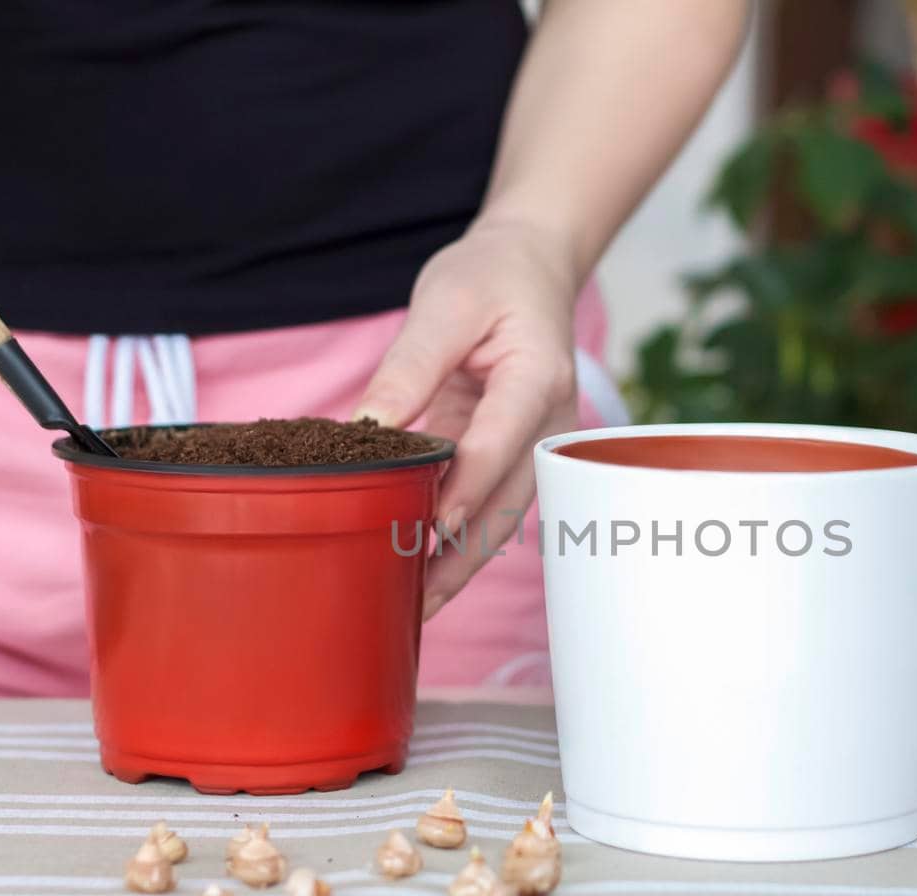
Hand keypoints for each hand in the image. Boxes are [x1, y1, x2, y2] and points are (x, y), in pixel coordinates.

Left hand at [356, 217, 580, 619]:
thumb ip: (409, 368)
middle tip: (418, 600)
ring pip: (504, 516)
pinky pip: (490, 503)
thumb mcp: (443, 305)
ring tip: (417, 605)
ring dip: (462, 561)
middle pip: (509, 500)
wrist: (530, 268)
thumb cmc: (490, 279)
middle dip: (464, 553)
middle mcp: (549, 421)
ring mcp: (537, 443)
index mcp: (536, 376)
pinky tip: (425, 570)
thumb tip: (367, 430)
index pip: (501, 440)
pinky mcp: (514, 454)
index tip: (432, 527)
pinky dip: (460, 539)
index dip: (468, 486)